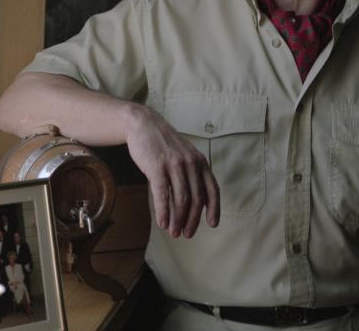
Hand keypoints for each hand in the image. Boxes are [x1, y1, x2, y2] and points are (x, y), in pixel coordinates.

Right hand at [125, 106, 219, 238]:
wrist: (144, 125)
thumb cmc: (163, 145)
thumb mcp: (184, 155)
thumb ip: (192, 174)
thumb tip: (195, 202)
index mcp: (200, 162)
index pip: (212, 189)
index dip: (214, 208)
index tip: (213, 224)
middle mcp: (191, 163)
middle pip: (197, 199)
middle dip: (193, 220)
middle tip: (187, 234)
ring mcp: (174, 165)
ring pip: (181, 199)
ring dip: (178, 220)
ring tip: (174, 232)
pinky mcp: (157, 167)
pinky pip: (163, 194)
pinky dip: (164, 212)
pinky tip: (162, 223)